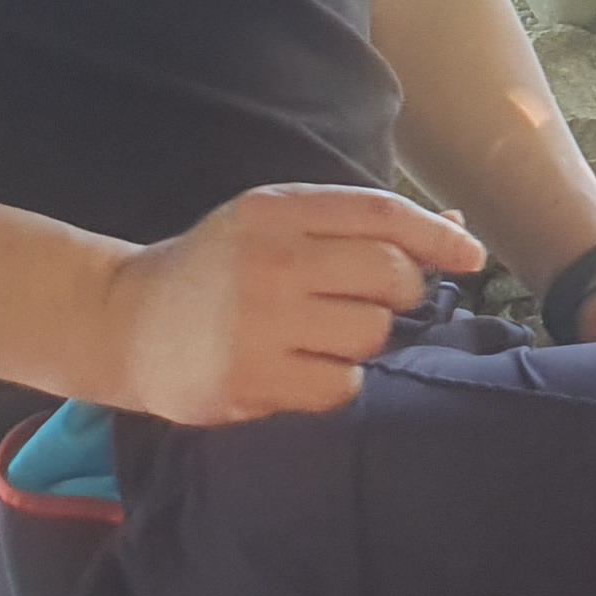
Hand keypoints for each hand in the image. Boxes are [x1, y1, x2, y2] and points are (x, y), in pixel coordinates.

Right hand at [99, 185, 483, 426]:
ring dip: (363, 339)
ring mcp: (258, 324)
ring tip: (317, 335)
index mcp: (275, 211)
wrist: (124, 323)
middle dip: (399, 292)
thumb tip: (457, 233)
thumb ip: (357, 225)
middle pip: (391, 276)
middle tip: (366, 301)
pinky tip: (301, 367)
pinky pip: (343, 385)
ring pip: (372, 334)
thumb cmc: (217, 271)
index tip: (471, 257)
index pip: (381, 214)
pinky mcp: (250, 381)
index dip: (437, 236)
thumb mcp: (274, 224)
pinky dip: (337, 380)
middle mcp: (269, 261)